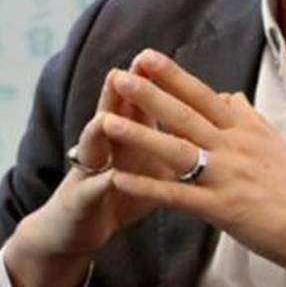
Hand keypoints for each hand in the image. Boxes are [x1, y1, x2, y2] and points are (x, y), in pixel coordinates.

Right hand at [4, 63, 180, 286]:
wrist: (77, 229)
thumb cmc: (121, 193)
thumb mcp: (151, 165)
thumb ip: (174, 142)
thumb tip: (209, 123)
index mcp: (125, 135)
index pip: (135, 103)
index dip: (144, 82)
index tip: (154, 57)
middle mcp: (104, 146)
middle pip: (110, 113)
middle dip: (119, 94)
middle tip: (126, 72)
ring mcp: (88, 171)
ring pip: (92, 145)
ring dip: (98, 132)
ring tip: (106, 120)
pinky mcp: (80, 200)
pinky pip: (91, 190)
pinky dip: (101, 184)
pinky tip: (110, 179)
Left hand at [102, 49, 285, 286]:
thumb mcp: (278, 146)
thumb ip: (250, 120)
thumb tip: (232, 97)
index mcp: (248, 130)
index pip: (205, 95)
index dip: (174, 75)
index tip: (147, 56)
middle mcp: (235, 147)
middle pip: (186, 114)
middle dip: (150, 93)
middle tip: (120, 73)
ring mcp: (229, 177)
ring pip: (177, 150)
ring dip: (140, 134)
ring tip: (108, 120)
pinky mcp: (224, 210)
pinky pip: (178, 196)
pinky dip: (148, 187)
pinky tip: (121, 180)